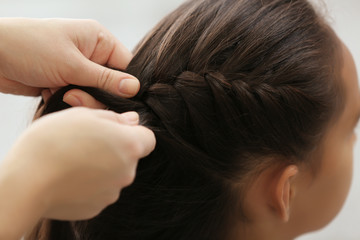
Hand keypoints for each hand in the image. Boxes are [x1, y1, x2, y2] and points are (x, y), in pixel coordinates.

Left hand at [0, 18, 138, 96]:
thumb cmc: (29, 47)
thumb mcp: (71, 64)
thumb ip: (105, 79)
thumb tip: (134, 88)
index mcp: (99, 40)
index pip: (126, 66)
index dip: (125, 85)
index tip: (117, 99)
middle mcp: (92, 54)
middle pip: (112, 85)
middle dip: (95, 95)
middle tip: (74, 95)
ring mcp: (79, 69)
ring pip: (95, 95)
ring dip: (79, 100)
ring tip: (60, 93)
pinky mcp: (67, 82)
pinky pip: (79, 99)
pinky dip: (67, 101)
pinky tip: (51, 93)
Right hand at [0, 108, 154, 238]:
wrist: (27, 180)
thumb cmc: (54, 140)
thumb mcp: (85, 115)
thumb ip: (114, 118)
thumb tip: (132, 120)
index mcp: (129, 145)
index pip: (148, 139)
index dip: (133, 134)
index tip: (116, 132)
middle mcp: (127, 171)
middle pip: (129, 157)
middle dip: (114, 150)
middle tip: (87, 143)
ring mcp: (112, 192)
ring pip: (113, 174)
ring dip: (101, 167)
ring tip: (73, 160)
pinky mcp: (96, 207)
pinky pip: (98, 191)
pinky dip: (89, 184)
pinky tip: (69, 177)